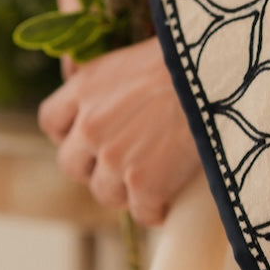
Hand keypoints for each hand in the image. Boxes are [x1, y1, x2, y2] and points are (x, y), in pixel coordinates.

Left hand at [38, 35, 199, 226]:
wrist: (218, 74)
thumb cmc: (186, 57)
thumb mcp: (133, 56)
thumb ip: (105, 76)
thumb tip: (73, 70)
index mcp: (85, 87)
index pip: (51, 121)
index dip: (69, 134)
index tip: (89, 139)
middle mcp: (91, 124)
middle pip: (72, 165)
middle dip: (94, 168)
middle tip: (123, 164)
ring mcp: (115, 157)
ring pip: (105, 193)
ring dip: (126, 191)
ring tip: (153, 180)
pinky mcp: (144, 183)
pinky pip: (142, 213)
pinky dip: (157, 210)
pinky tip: (171, 200)